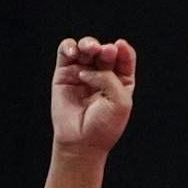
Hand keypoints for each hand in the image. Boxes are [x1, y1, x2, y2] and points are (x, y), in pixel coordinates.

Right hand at [49, 35, 135, 157]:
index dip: (123, 49)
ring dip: (88, 43)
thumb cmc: (103, 126)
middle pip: (105, 51)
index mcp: (120, 81)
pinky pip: (66, 51)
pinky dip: (69, 46)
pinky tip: (73, 52)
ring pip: (86, 47)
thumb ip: (110, 78)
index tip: (119, 47)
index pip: (124, 57)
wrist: (81, 143)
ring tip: (90, 49)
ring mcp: (82, 72)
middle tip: (105, 52)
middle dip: (106, 49)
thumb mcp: (120, 101)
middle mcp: (102, 75)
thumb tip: (87, 68)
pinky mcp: (64, 73)